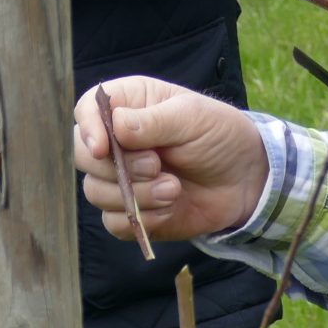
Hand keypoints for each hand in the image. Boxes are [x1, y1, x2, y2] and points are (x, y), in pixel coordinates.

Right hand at [74, 75, 267, 241]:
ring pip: (95, 192)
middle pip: (82, 155)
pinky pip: (114, 222)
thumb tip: (115, 128)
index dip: (88, 129)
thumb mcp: (192, 118)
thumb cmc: (219, 136)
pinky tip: (170, 207)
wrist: (246, 180)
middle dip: (116, 167)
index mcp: (128, 105)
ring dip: (135, 195)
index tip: (102, 147)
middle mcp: (117, 141)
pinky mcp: (131, 211)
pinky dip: (142, 219)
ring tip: (174, 189)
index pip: (85, 110)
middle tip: (156, 166)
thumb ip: (153, 122)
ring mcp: (121, 178)